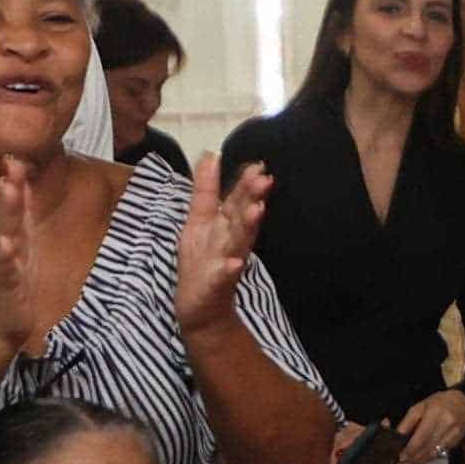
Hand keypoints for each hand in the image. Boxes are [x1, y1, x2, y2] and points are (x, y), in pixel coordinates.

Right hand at [0, 157, 46, 358]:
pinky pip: (4, 268)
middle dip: (11, 187)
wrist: (0, 324)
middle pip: (8, 212)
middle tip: (12, 162)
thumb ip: (20, 214)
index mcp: (9, 234)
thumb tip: (22, 183)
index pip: (14, 202)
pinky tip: (5, 243)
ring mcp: (0, 264)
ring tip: (8, 190)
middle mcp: (1, 244)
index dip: (16, 178)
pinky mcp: (3, 285)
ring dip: (7, 212)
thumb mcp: (19, 243)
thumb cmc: (11, 281)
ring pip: (4, 234)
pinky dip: (4, 255)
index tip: (17, 153)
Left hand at [172, 153, 274, 346]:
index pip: (237, 199)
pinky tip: (235, 264)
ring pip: (238, 241)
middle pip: (242, 216)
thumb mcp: (200, 219)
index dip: (245, 183)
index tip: (259, 164)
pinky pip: (224, 277)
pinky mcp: (216, 285)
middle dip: (252, 198)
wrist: (201, 308)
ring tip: (257, 210)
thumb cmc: (202, 261)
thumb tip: (210, 154)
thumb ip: (206, 189)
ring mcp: (225, 263)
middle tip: (265, 179)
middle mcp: (230, 241)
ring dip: (248, 226)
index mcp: (226, 225)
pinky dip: (229, 270)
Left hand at [395, 391, 464, 463]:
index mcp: (435, 414)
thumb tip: (398, 435)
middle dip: (412, 459)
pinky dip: (428, 458)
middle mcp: (445, 425)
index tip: (401, 457)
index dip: (411, 449)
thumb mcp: (421, 406)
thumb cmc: (440, 403)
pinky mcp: (456, 442)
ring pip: (434, 453)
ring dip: (419, 462)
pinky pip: (440, 453)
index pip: (422, 436)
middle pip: (427, 447)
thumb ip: (409, 421)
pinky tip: (419, 462)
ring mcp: (453, 435)